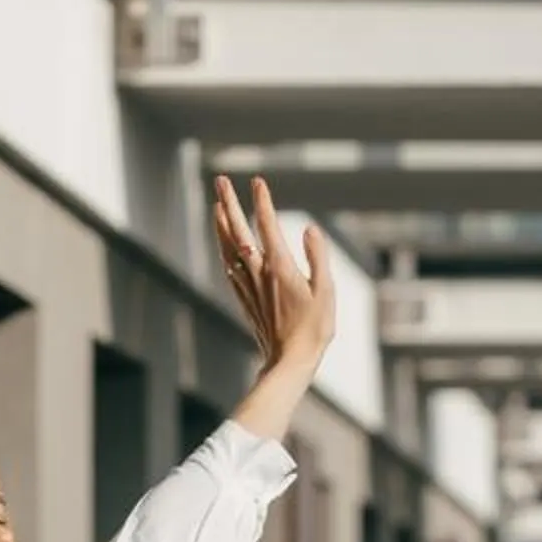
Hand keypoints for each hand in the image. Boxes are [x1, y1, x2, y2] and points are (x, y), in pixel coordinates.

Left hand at [213, 174, 335, 372]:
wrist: (289, 361)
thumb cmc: (314, 329)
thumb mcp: (326, 291)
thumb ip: (318, 257)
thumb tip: (311, 229)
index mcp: (279, 266)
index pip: (267, 225)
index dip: (262, 201)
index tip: (257, 181)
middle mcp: (259, 272)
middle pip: (239, 230)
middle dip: (229, 203)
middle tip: (220, 180)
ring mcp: (249, 285)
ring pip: (228, 248)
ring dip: (221, 225)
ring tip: (216, 206)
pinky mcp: (246, 299)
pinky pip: (229, 268)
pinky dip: (223, 251)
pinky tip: (222, 247)